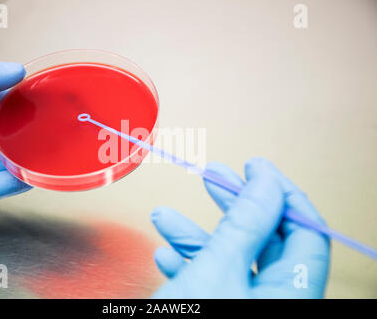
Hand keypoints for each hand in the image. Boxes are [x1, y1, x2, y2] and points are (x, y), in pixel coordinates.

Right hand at [151, 158, 329, 297]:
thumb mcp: (217, 268)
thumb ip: (246, 224)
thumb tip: (266, 182)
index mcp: (291, 291)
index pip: (306, 232)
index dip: (281, 193)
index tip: (255, 168)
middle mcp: (276, 298)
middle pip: (265, 239)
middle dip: (232, 204)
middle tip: (215, 175)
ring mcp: (247, 305)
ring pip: (230, 259)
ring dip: (196, 234)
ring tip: (166, 215)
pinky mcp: (222, 310)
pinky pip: (213, 280)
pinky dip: (189, 263)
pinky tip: (167, 253)